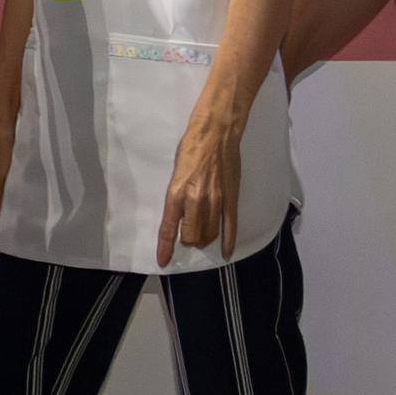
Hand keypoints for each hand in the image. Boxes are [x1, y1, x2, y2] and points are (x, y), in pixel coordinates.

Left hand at [155, 110, 242, 266]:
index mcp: (176, 193)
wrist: (215, 134)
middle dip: (189, 240)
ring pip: (210, 233)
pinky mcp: (232, 198)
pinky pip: (231, 226)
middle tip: (188, 236)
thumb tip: (179, 215)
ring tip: (202, 237)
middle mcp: (196, 200)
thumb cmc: (190, 149)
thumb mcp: (175, 174)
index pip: (169, 228)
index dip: (166, 248)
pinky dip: (228, 242)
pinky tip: (226, 253)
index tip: (164, 261)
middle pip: (192, 236)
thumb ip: (177, 196)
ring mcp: (216, 201)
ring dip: (205, 239)